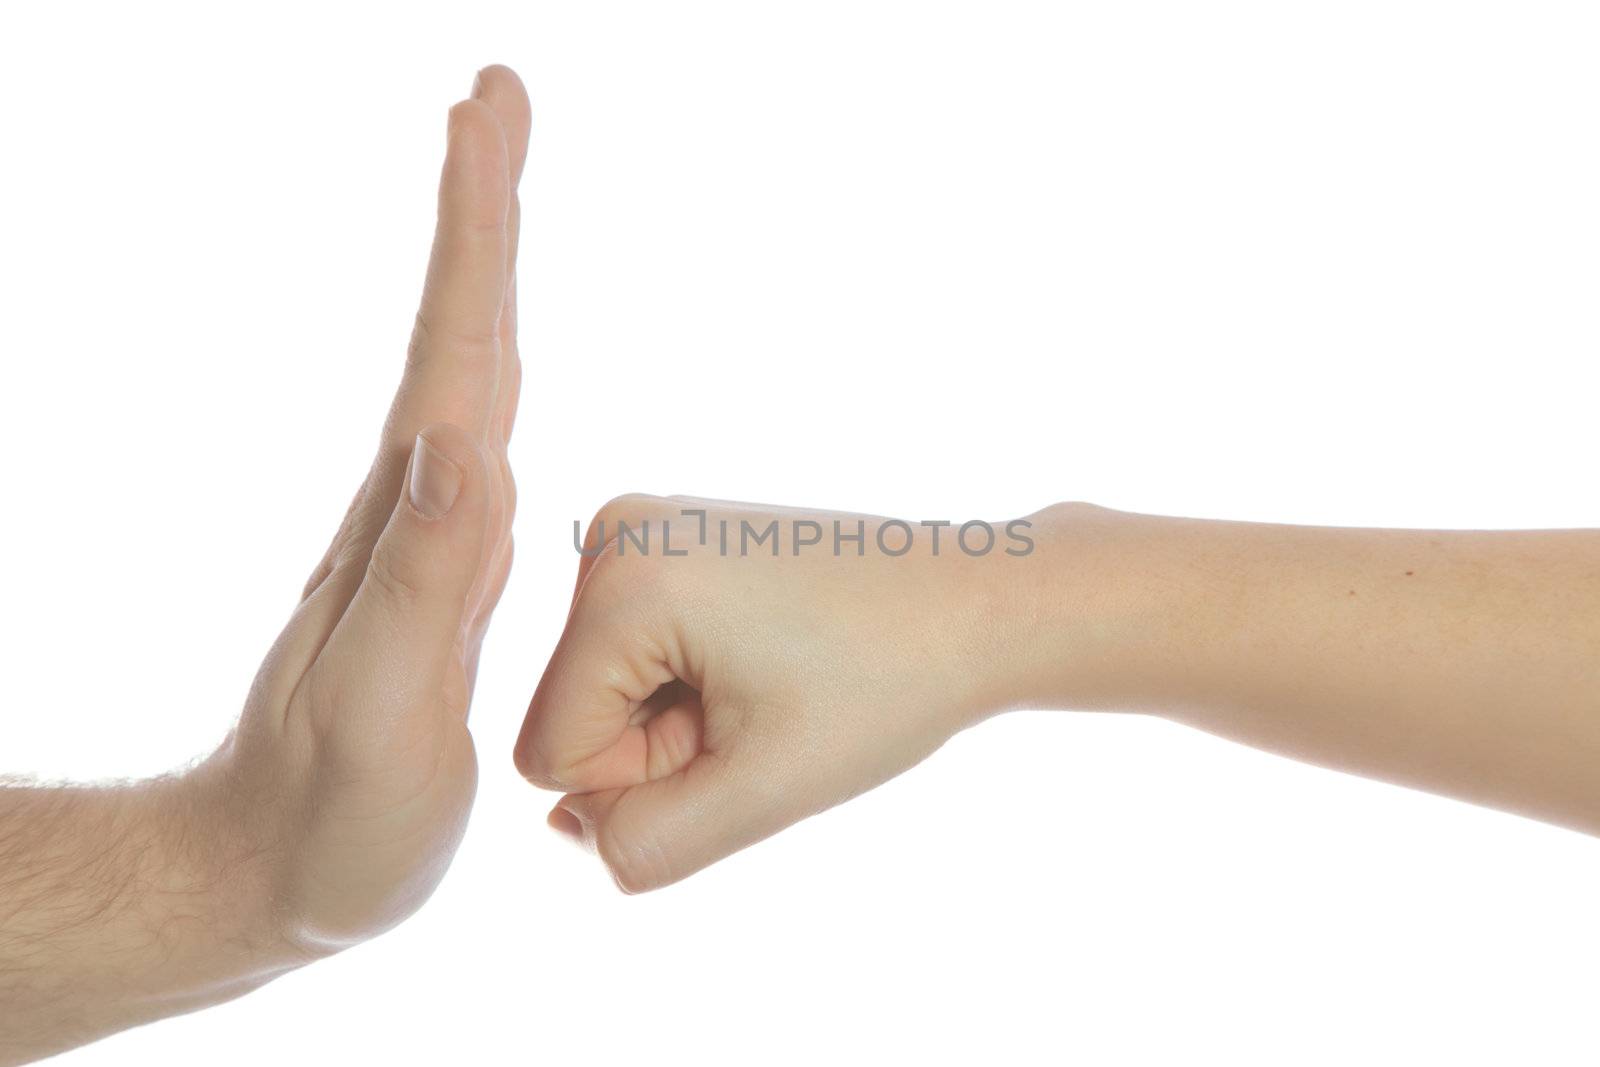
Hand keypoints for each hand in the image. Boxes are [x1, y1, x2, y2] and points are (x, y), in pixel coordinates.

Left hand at [194, 67, 529, 950]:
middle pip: (458, 331)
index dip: (474, 234)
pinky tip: (494, 363)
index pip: (452, 353)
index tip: (485, 120)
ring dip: (483, 270)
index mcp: (411, 523)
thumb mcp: (380, 710)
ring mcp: (422, 535)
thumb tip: (463, 442)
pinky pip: (473, 438)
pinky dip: (487, 365)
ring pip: (465, 371)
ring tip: (498, 185)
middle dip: (480, 209)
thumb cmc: (332, 816)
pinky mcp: (435, 574)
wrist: (273, 872)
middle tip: (497, 99)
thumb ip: (425, 581)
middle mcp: (414, 506)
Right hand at [514, 495, 1067, 891]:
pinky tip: (765, 658)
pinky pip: (633, 654)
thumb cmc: (888, 685)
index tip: (741, 735)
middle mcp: (616, 532)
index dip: (643, 782)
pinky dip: (690, 682)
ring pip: (602, 691)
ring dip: (678, 718)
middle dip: (660, 745)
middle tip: (765, 710)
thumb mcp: (765, 791)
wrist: (977, 602)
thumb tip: (569, 827)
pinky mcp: (671, 537)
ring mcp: (644, 526)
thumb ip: (647, 841)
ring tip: (770, 682)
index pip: (550, 756)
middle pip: (571, 716)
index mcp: (624, 581)